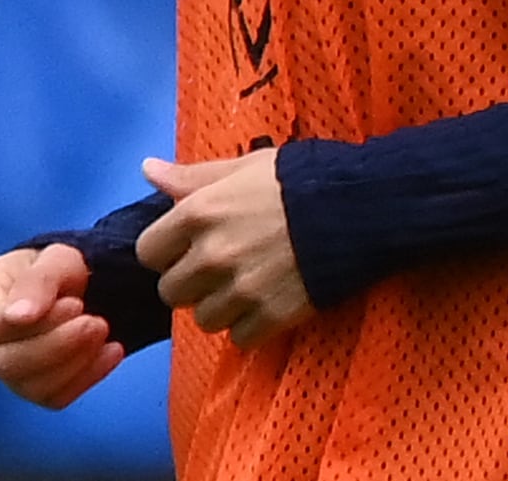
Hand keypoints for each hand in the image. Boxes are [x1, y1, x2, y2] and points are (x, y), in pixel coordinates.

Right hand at [0, 243, 123, 406]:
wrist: (71, 289)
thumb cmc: (56, 268)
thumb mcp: (56, 259)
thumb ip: (38, 281)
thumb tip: (17, 317)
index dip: (40, 322)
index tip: (76, 304)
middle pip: (7, 361)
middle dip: (60, 346)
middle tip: (98, 323)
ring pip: (30, 385)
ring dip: (76, 363)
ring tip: (104, 334)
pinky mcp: (25, 386)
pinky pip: (52, 397)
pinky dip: (87, 378)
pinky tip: (110, 352)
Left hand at [137, 149, 310, 348]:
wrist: (360, 209)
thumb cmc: (297, 180)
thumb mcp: (241, 168)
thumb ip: (191, 177)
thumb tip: (147, 170)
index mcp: (198, 214)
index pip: (148, 252)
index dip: (165, 251)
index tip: (184, 247)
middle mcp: (212, 255)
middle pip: (171, 292)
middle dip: (189, 282)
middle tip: (216, 270)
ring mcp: (241, 289)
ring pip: (203, 319)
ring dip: (218, 307)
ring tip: (243, 287)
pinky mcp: (272, 316)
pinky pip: (239, 339)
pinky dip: (249, 328)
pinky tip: (264, 304)